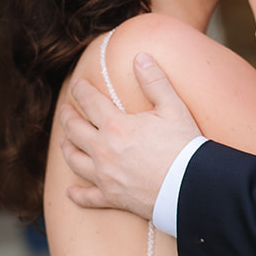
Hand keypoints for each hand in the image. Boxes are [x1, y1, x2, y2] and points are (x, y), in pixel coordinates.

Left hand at [60, 52, 199, 217]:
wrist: (191, 187)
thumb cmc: (184, 146)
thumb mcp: (173, 107)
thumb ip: (154, 81)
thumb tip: (140, 57)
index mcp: (115, 125)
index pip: (89, 102)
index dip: (80, 90)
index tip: (77, 84)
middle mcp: (103, 150)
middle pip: (74, 130)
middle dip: (67, 117)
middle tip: (65, 110)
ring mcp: (105, 175)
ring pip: (74, 160)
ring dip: (67, 148)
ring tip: (64, 142)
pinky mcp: (112, 197)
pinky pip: (88, 197)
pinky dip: (78, 194)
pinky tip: (72, 192)